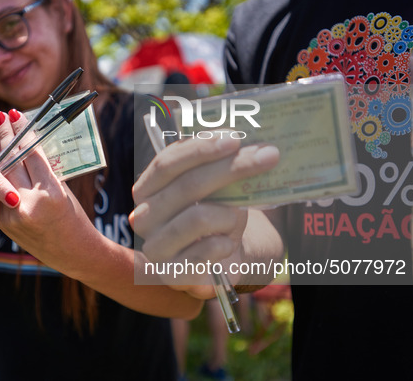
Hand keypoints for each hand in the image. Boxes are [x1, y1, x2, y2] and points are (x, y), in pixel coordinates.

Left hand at [0, 110, 90, 266]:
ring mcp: (14, 215)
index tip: (15, 116)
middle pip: (12, 162)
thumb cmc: (75, 218)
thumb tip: (24, 146)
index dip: (22, 133)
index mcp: (51, 194)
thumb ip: (43, 172)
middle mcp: (30, 204)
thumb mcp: (64, 191)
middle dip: (3, 136)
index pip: (31, 154)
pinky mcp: (5, 223)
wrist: (73, 253)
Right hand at [130, 135, 278, 292]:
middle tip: (268, 156)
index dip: (201, 149)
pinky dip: (226, 243)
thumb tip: (250, 143)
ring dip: (230, 213)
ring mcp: (155, 247)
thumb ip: (218, 164)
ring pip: (199, 217)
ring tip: (238, 217)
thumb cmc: (215, 213)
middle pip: (188, 185)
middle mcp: (144, 216)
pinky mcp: (172, 274)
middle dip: (232, 168)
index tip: (236, 138)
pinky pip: (208, 250)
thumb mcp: (215, 186)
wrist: (218, 258)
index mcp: (147, 188)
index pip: (167, 162)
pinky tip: (228, 244)